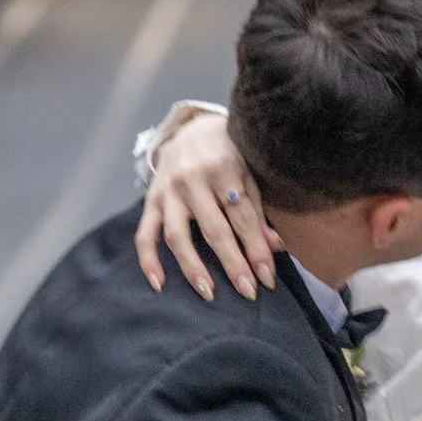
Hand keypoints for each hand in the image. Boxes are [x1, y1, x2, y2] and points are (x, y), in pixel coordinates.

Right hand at [135, 111, 280, 301]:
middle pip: (214, 229)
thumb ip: (258, 210)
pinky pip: (145, 234)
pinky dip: (149, 260)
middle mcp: (192, 180)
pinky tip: (159, 284)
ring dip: (192, 267)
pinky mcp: (151, 200)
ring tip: (208, 293)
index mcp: (223, 169)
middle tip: (247, 292)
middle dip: (232, 263)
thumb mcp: (249, 173)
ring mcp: (168, 191)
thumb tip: (276, 247)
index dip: (256, 250)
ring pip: (178, 236)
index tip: (268, 278)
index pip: (242, 218)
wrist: (190, 127)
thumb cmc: (227, 153)